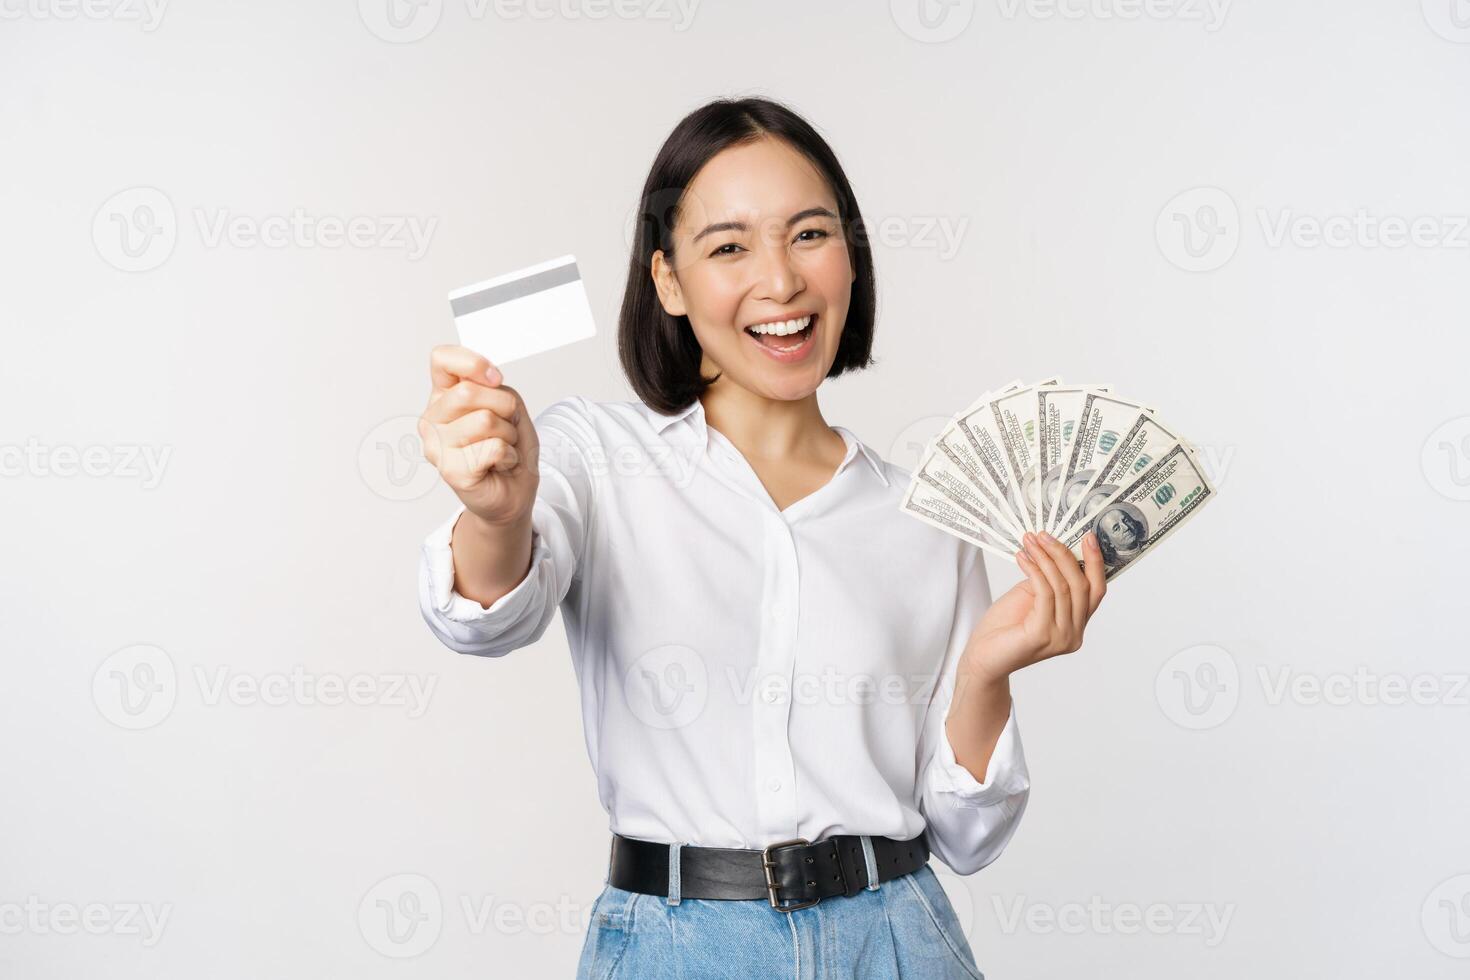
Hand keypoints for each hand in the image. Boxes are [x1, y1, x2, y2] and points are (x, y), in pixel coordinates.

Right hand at [419, 345, 538, 526]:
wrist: (513, 489)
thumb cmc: (508, 445)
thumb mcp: (508, 404)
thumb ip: (493, 386)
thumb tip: (486, 381)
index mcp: (442, 395)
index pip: (442, 359)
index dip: (473, 363)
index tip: (494, 378)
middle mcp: (432, 418)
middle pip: (469, 392)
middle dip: (504, 408)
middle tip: (505, 427)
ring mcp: (436, 445)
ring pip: (485, 420)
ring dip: (508, 434)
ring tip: (501, 447)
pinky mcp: (449, 470)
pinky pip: (493, 448)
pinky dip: (508, 455)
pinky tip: (498, 464)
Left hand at [959, 530, 1107, 681]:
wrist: (982, 657)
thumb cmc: (1004, 628)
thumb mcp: (1032, 598)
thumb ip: (1050, 582)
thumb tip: (1056, 551)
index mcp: (1076, 625)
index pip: (1096, 591)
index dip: (1096, 562)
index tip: (1088, 536)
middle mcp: (1074, 634)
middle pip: (1081, 585)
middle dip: (1064, 554)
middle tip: (1045, 535)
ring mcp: (1060, 637)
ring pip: (1062, 587)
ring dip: (1045, 558)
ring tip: (1030, 542)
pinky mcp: (1042, 635)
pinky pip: (1044, 593)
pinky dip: (1035, 570)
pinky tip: (1023, 558)